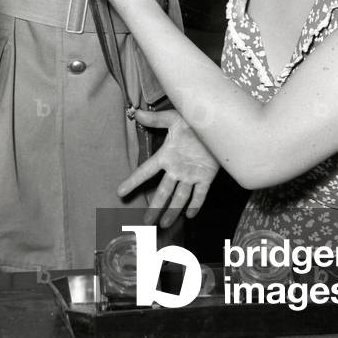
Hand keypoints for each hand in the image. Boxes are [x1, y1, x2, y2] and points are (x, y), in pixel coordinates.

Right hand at [117, 109, 218, 228]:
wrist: (218, 125)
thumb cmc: (194, 121)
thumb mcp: (174, 119)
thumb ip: (156, 119)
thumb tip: (137, 113)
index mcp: (166, 156)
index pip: (146, 171)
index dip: (133, 181)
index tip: (120, 192)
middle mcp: (177, 169)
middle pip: (163, 191)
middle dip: (154, 207)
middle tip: (146, 223)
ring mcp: (191, 175)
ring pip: (180, 197)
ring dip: (173, 211)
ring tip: (164, 225)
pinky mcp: (206, 177)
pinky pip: (200, 194)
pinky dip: (196, 204)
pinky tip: (190, 215)